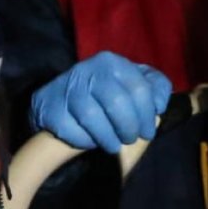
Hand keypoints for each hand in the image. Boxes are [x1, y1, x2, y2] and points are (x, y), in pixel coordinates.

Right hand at [30, 51, 170, 152]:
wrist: (60, 98)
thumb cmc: (107, 92)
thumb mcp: (135, 82)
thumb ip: (155, 88)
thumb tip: (159, 105)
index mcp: (113, 62)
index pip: (140, 88)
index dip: (147, 115)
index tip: (147, 132)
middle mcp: (89, 69)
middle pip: (117, 102)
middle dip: (128, 127)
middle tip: (130, 140)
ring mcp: (66, 87)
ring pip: (92, 116)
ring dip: (108, 137)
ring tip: (114, 146)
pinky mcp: (49, 107)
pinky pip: (70, 129)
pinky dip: (84, 140)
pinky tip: (91, 141)